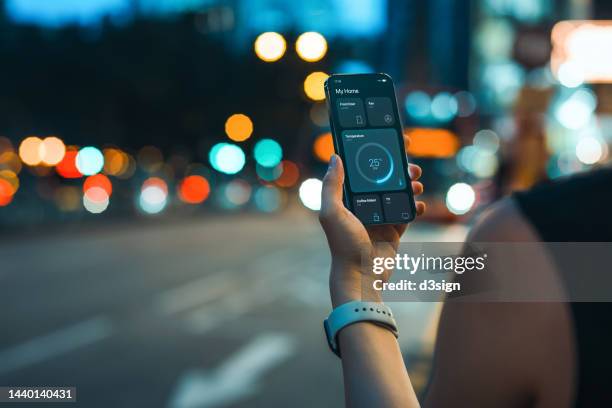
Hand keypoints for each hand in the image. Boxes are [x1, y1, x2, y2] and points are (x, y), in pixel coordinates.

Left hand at [319, 137, 424, 306]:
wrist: (361, 276)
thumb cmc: (343, 245)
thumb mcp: (332, 212)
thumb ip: (332, 186)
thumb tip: (335, 157)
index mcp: (348, 199)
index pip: (362, 171)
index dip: (373, 155)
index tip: (387, 141)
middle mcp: (364, 206)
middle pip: (384, 180)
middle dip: (398, 169)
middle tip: (410, 163)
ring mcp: (380, 218)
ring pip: (399, 194)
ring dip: (410, 186)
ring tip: (416, 183)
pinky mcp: (394, 231)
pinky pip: (408, 213)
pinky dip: (416, 207)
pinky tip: (419, 204)